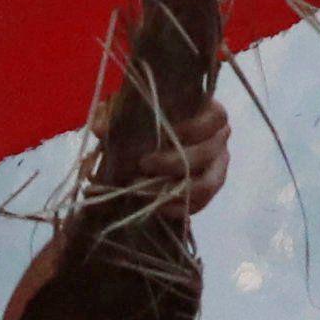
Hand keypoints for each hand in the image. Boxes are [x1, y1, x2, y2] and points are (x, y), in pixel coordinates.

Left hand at [110, 93, 232, 215]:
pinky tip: (157, 207)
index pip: (216, 117)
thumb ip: (113, 115)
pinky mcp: (209, 191)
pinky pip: (201, 204)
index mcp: (209, 112)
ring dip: (175, 189)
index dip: (194, 127)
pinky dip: (179, 208)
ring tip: (145, 190)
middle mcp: (219, 139)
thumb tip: (100, 128)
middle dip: (174, 161)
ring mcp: (218, 166)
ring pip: (207, 183)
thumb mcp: (129, 113)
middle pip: (208, 152)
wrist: (147, 147)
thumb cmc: (144, 122)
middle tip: (143, 164)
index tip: (165, 134)